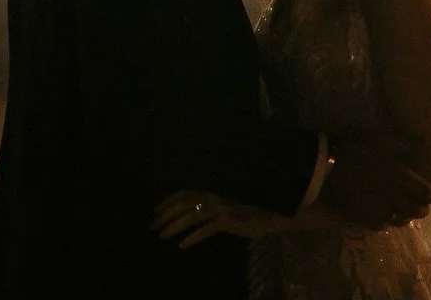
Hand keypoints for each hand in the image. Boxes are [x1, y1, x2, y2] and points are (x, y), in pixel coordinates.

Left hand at [152, 190, 291, 247]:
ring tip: (163, 235)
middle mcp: (215, 192)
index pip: (186, 191)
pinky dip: (193, 237)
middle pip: (184, 202)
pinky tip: (183, 245)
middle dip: (166, 214)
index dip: (169, 200)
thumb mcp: (230, 199)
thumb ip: (214, 198)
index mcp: (214, 185)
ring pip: (191, 215)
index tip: (157, 209)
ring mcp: (221, 205)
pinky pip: (206, 229)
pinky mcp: (228, 220)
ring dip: (174, 225)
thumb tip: (193, 206)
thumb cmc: (254, 204)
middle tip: (154, 225)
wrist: (276, 209)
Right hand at [317, 128, 430, 229]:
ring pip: (400, 219)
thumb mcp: (380, 136)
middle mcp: (393, 197)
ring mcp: (378, 210)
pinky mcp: (363, 218)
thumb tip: (423, 143)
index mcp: (400, 177)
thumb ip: (403, 141)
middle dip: (422, 210)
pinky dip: (388, 223)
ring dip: (406, 217)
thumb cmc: (354, 148)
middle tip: (423, 209)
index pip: (424, 191)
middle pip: (415, 209)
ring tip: (406, 215)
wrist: (324, 167)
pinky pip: (382, 225)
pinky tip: (386, 219)